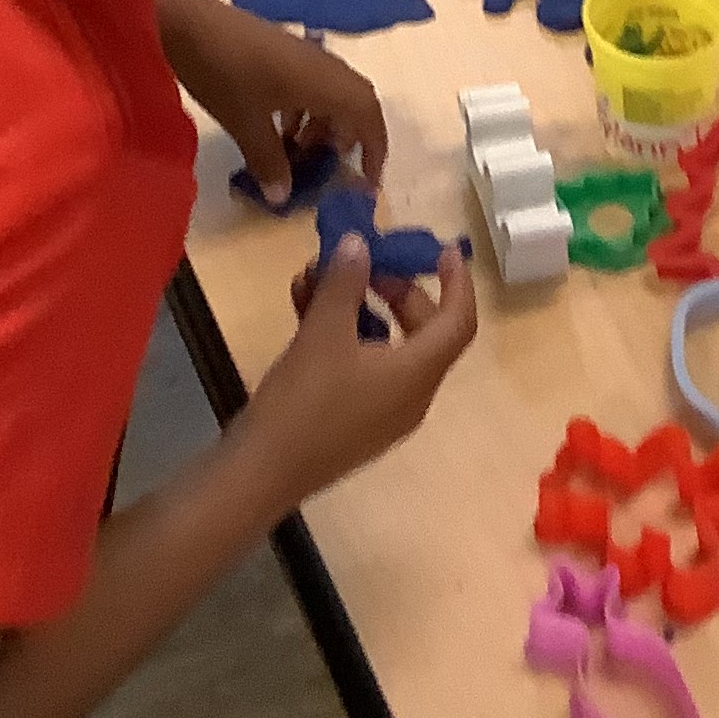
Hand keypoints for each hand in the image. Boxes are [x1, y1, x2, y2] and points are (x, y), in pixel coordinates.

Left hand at [152, 0, 389, 199]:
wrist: (185, 23)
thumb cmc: (224, 75)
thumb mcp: (246, 125)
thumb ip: (269, 162)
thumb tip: (283, 197)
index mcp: (325, 81)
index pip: (368, 114)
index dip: (374, 148)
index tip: (367, 181)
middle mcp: (322, 64)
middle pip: (353, 102)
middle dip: (347, 138)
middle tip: (325, 167)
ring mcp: (300, 53)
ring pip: (329, 92)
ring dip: (321, 124)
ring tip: (297, 153)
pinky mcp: (280, 49)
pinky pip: (309, 83)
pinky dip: (303, 109)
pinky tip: (275, 127)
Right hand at [244, 235, 477, 502]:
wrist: (260, 475)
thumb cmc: (303, 402)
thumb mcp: (323, 332)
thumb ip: (345, 282)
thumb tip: (359, 243)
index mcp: (417, 374)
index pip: (458, 321)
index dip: (456, 281)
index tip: (441, 248)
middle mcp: (410, 395)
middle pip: (421, 330)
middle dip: (395, 288)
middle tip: (364, 261)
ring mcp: (381, 411)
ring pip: (386, 345)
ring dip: (358, 306)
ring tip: (316, 276)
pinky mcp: (352, 419)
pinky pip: (361, 364)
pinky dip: (342, 333)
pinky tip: (303, 305)